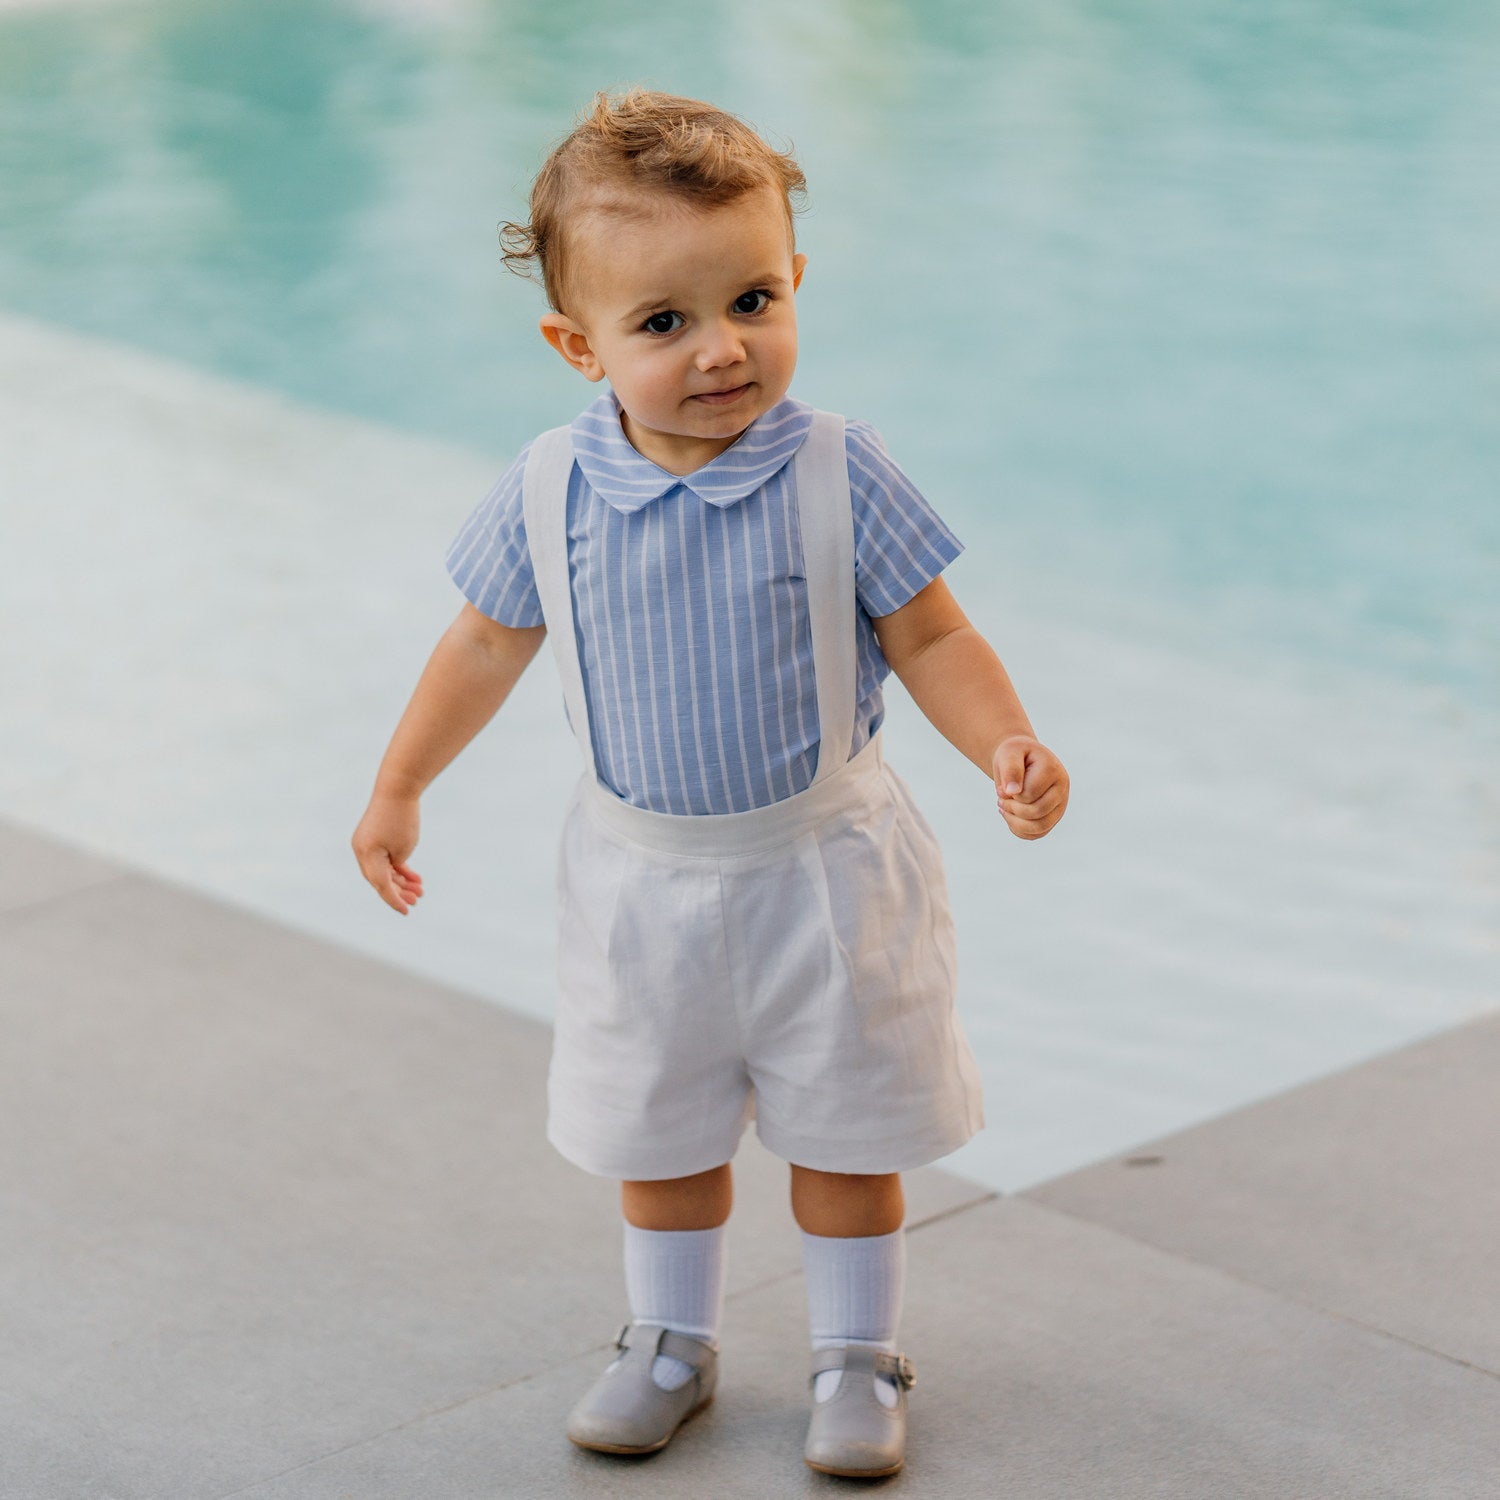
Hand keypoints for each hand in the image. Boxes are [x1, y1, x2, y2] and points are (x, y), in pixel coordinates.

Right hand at [351, 794, 424, 913]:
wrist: (397, 788)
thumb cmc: (402, 817)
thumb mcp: (404, 847)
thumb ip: (396, 865)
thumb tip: (392, 874)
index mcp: (367, 854)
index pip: (381, 885)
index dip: (394, 900)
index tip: (407, 911)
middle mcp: (361, 851)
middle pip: (380, 880)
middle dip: (399, 891)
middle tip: (417, 900)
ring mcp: (365, 844)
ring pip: (382, 870)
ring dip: (400, 881)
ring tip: (419, 890)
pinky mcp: (371, 839)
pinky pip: (383, 859)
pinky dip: (398, 867)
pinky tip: (414, 877)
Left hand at [992, 735, 1068, 840]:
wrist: (1020, 759)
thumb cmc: (1014, 755)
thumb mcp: (1008, 754)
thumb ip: (1010, 769)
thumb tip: (1012, 792)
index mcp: (1053, 770)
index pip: (1030, 794)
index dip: (1011, 794)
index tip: (1003, 787)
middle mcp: (1062, 789)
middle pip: (1037, 812)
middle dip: (1012, 808)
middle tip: (1000, 799)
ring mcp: (1060, 805)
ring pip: (1040, 828)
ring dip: (1014, 822)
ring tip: (1004, 809)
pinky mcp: (1053, 817)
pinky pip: (1037, 834)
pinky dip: (1019, 830)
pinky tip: (1010, 816)